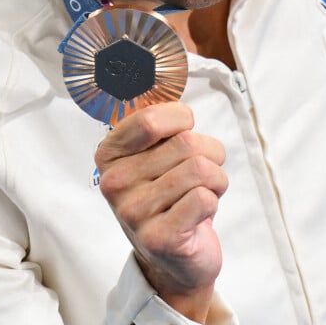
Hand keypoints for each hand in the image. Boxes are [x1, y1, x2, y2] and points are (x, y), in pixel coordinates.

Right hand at [95, 102, 227, 322]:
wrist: (174, 259)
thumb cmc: (169, 196)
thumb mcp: (154, 155)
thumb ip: (160, 120)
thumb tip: (182, 65)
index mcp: (109, 154)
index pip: (153, 118)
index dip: (182, 120)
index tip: (183, 133)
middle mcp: (115, 183)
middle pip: (187, 143)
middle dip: (209, 155)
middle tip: (199, 175)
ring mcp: (134, 212)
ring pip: (201, 169)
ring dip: (215, 179)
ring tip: (201, 193)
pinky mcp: (159, 238)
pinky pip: (205, 198)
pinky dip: (213, 202)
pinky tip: (198, 215)